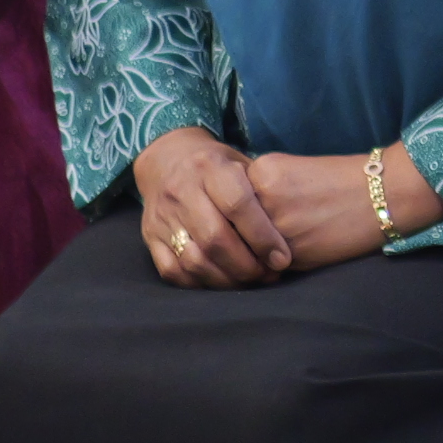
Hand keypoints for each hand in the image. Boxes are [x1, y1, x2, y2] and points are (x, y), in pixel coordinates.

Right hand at [137, 127, 287, 287]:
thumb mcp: (242, 163)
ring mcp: (162, 216)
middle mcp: (182, 190)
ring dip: (226, 279)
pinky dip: (200, 283)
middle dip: (246, 264)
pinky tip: (222, 283)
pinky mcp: (150, 237)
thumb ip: (263, 191)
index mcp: (210, 167)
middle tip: (268, 275)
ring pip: (193, 259)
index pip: (237, 205)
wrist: (166, 159)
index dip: (262, 236)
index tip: (282, 258)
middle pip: (215, 239)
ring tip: (249, 281)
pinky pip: (173, 271)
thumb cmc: (218, 166)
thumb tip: (293, 230)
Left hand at [243, 145, 441, 273]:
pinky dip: (274, 267)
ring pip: (247, 249)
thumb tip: (238, 221)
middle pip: (234, 226)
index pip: (230, 200)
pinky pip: (267, 267)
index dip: (240, 214)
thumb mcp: (295, 171)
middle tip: (262, 238)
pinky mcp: (291, 254)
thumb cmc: (344, 180)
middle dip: (242, 237)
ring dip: (255, 255)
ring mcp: (275, 228)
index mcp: (263, 171)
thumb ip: (262, 190)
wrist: (384, 194)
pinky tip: (294, 256)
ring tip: (278, 249)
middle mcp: (262, 198)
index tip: (253, 217)